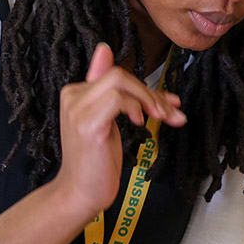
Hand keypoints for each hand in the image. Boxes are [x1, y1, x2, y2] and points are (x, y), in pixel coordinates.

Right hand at [54, 43, 185, 218]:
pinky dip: (135, 107)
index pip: (117, 76)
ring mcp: (78, 109)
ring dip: (149, 99)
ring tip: (161, 118)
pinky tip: (141, 124)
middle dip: (151, 93)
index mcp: (76, 92)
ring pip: (120, 82)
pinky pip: (117, 99)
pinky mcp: (88, 124)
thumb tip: (106, 50)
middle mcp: (73, 96)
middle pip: (120, 75)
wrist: (81, 193)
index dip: (147, 87)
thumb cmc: (97, 161)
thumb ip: (114, 92)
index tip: (170, 103)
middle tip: (169, 114)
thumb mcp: (109, 121)